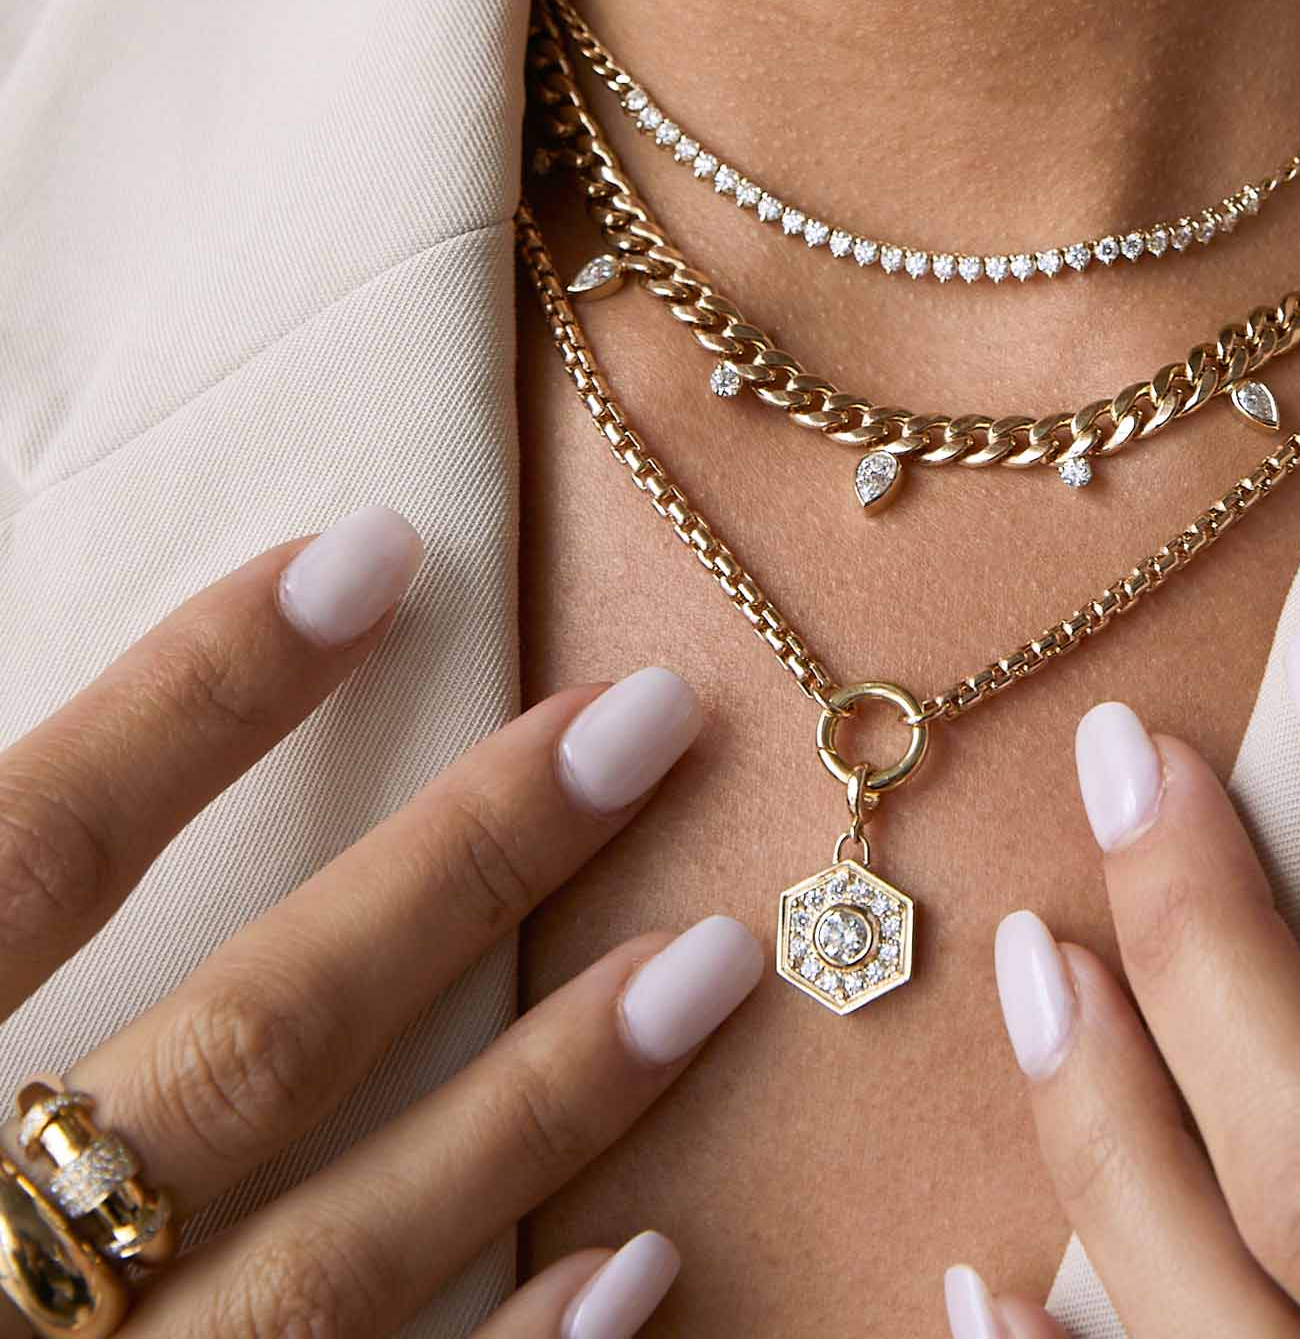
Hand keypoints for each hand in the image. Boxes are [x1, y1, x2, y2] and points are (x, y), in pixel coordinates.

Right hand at [0, 506, 760, 1338]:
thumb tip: (88, 787)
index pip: (23, 857)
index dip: (198, 696)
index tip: (375, 550)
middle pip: (236, 1051)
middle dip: (455, 872)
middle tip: (647, 718)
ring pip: (326, 1267)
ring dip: (537, 1108)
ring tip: (712, 962)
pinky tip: (639, 1262)